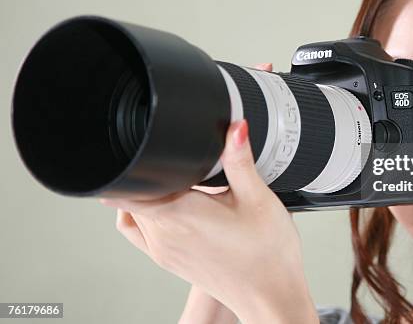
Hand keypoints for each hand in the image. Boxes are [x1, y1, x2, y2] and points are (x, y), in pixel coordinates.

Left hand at [102, 63, 318, 323]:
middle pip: (131, 193)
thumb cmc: (267, 254)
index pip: (129, 184)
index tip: (153, 149)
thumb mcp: (258, 198)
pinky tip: (173, 207)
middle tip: (185, 166)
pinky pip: (139, 232)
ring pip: (133, 212)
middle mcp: (162, 235)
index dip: (136, 161)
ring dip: (148, 193)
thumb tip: (234, 128)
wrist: (271, 295)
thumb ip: (240, 159)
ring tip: (182, 184)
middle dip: (149, 173)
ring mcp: (161, 251)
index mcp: (179, 214)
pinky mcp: (168, 261)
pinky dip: (146, 214)